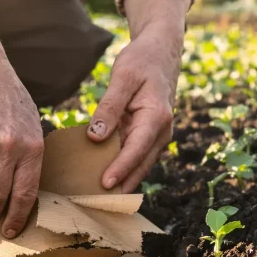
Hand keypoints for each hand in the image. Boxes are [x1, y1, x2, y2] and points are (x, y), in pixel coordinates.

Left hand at [87, 0, 191, 192]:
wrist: (160, 52)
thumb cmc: (141, 61)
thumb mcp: (123, 77)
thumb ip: (109, 107)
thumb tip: (95, 136)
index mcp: (157, 117)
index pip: (137, 149)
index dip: (121, 168)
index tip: (105, 183)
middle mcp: (161, 132)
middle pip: (140, 165)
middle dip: (121, 186)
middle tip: (96, 204)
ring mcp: (156, 137)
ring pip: (138, 166)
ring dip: (121, 182)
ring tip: (96, 200)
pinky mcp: (147, 137)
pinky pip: (134, 157)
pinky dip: (120, 169)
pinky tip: (100, 180)